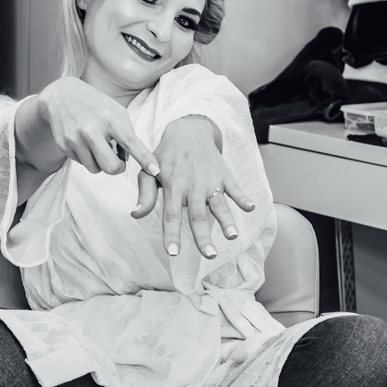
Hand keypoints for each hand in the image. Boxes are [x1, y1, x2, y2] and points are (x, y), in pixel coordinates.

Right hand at [35, 77, 159, 176]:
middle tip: (118, 161)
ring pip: (95, 168)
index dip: (144, 159)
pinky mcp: (64, 145)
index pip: (131, 143)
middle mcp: (92, 130)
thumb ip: (127, 133)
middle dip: (118, 168)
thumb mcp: (115, 111)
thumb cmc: (95, 103)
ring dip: (101, 163)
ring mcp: (76, 139)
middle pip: (111, 167)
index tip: (155, 171)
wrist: (62, 95)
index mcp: (110, 119)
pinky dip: (87, 157)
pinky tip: (84, 142)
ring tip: (99, 146)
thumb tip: (128, 159)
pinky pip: (82, 163)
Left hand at [131, 116, 254, 257]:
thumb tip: (135, 214)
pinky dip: (243, 197)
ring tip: (232, 235)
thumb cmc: (165, 156)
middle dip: (203, 236)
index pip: (171, 215)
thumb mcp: (149, 171)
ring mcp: (210, 180)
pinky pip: (235, 187)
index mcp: (172, 187)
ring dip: (226, 219)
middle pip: (197, 215)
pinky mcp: (224, 174)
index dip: (172, 234)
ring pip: (219, 203)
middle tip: (209, 255)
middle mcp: (192, 185)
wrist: (188, 131)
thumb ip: (145, 194)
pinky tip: (251, 207)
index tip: (173, 252)